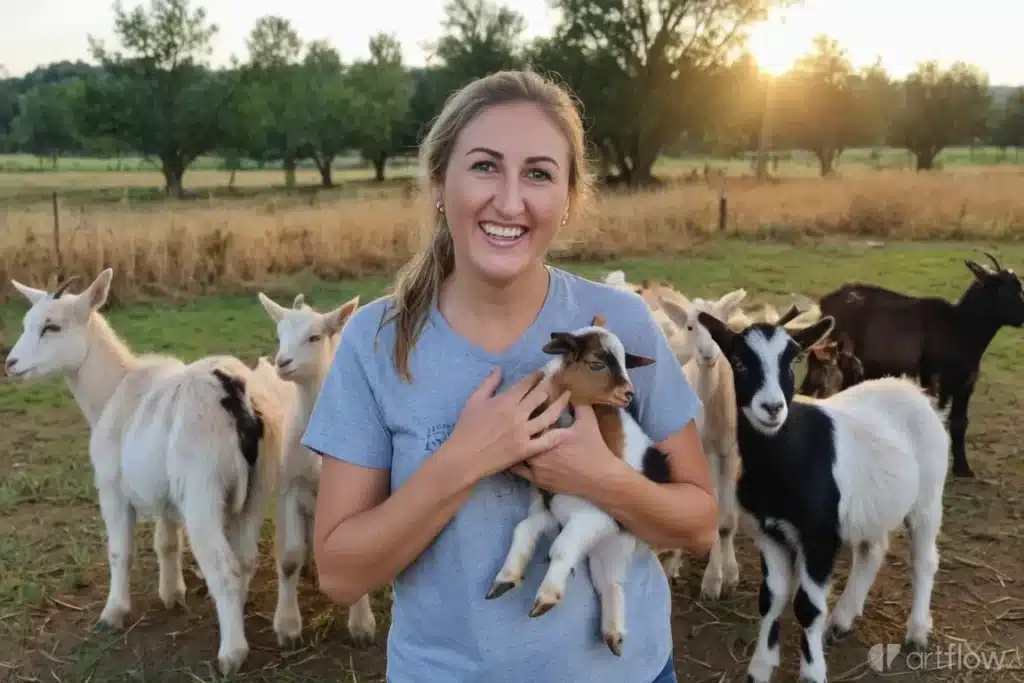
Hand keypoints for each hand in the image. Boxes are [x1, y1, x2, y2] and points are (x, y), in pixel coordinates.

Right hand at [445, 368, 571, 481]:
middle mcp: (517, 414)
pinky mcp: (525, 449)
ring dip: (560, 404)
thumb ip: (488, 384)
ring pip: (548, 416)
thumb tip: (500, 369)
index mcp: (505, 401)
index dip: (537, 376)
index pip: (526, 384)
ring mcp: (523, 433)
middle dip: (551, 385)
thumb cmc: (466, 428)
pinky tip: (567, 430)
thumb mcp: (474, 401)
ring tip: (568, 397)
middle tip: (560, 381)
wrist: (464, 457)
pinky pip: (545, 442)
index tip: (544, 373)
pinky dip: (557, 436)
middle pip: (541, 396)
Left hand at [510, 403, 623, 497]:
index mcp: (547, 435)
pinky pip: (519, 472)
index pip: (529, 420)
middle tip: (513, 424)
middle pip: (519, 438)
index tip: (524, 408)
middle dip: (516, 431)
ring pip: (516, 455)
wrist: (601, 478)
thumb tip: (570, 387)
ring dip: (514, 447)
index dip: (526, 413)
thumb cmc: (594, 448)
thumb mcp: (587, 420)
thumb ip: (577, 403)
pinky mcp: (538, 481)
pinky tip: (513, 456)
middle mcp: (537, 452)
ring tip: (509, 439)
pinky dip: (515, 463)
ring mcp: (536, 469)